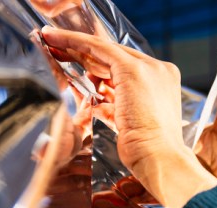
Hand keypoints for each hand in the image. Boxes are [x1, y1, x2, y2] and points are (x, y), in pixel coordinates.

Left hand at [40, 26, 216, 207]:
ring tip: (52, 42)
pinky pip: (98, 48)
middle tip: (56, 43)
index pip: (126, 66)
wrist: (158, 158)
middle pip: (115, 55)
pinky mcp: (133, 70)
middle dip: (84, 50)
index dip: (99, 62)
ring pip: (104, 49)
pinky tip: (55, 40)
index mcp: (164, 82)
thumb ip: (117, 104)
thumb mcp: (130, 121)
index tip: (77, 59)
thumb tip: (99, 100)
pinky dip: (74, 42)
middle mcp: (159, 70)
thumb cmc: (146, 150)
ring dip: (75, 44)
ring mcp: (149, 68)